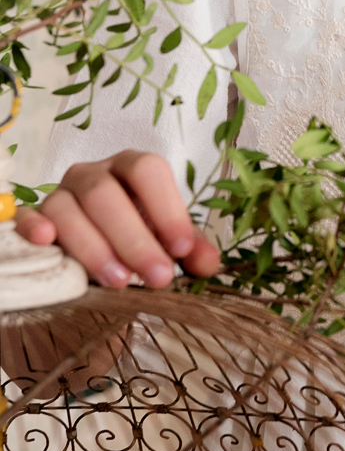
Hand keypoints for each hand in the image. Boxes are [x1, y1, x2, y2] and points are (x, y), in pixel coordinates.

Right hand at [14, 151, 219, 287]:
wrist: (97, 242)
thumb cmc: (138, 233)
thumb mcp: (166, 238)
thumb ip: (190, 248)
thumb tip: (210, 263)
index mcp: (131, 168)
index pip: (147, 170)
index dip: (166, 208)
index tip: (181, 248)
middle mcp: (93, 174)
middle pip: (106, 194)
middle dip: (135, 239)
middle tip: (158, 278)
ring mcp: (59, 193)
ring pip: (67, 209)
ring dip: (94, 247)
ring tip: (119, 282)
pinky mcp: (35, 217)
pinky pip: (27, 216)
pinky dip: (33, 227)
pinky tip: (48, 242)